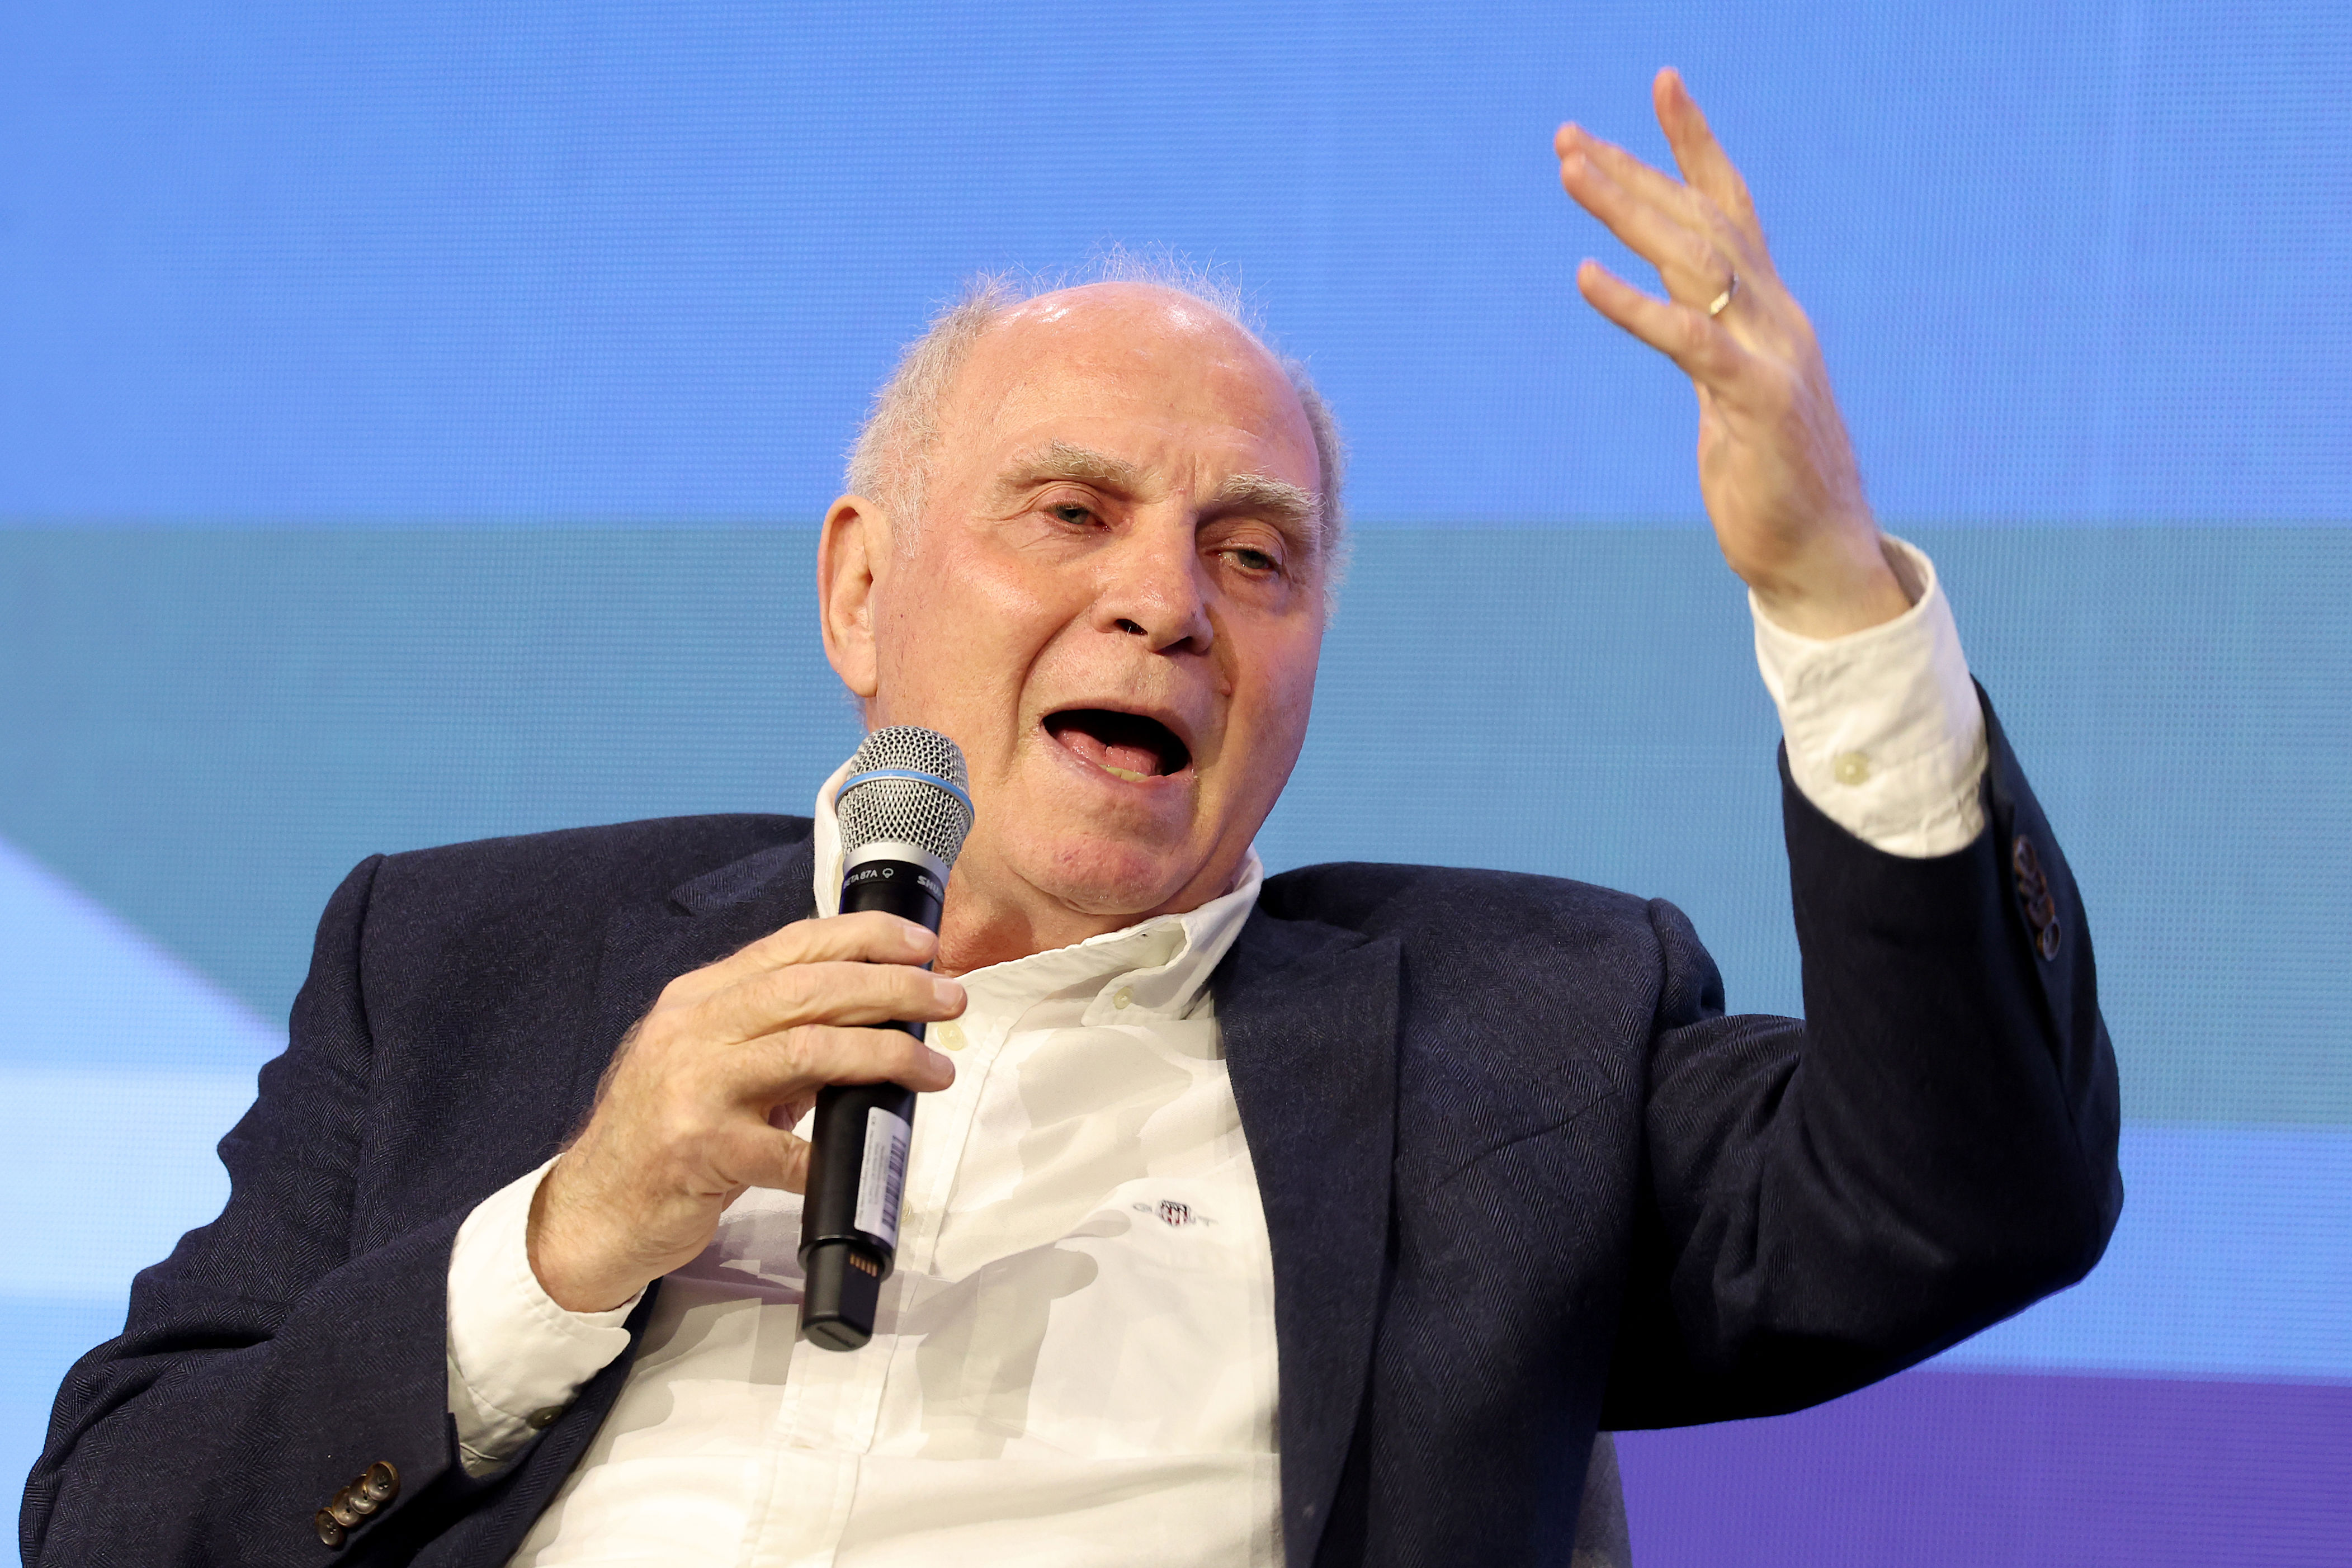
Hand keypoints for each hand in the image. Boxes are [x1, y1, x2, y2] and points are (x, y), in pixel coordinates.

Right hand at [527, 911, 963, 1311]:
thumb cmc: (663, 1136)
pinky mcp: (699, 1151)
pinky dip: (835, 1155)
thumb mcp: (715, 1068)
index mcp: (699, 999)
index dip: (864, 937)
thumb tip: (870, 1022)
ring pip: (808, 1050)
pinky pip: (787, 1150)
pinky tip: (869, 1162)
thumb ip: (779, 1040)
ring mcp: (692, 1089)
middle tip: (948, 998)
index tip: (921, 944)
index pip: (791, 947)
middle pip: (809, 990)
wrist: (592, 1211)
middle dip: (891, 988)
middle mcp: (692, 1031)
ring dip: (885, 1055)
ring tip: (934, 1068)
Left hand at [1556, 68, 1911, 638]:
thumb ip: (1713, 340)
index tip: (1660, 85)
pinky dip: (1633, 303)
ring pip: (1693, 258)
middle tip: (1567, 136)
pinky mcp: (1754, 400)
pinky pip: (1686, 337)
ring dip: (1627, 210)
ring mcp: (1768, 353)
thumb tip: (1685, 308)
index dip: (1694, 146)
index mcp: (1769, 310)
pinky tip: (1584, 275)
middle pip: (1699, 219)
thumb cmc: (1773, 477)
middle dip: (1634, 171)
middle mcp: (1774, 316)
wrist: (1819, 553)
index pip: (1729, 208)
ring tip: (1571, 172)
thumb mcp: (1735, 391)